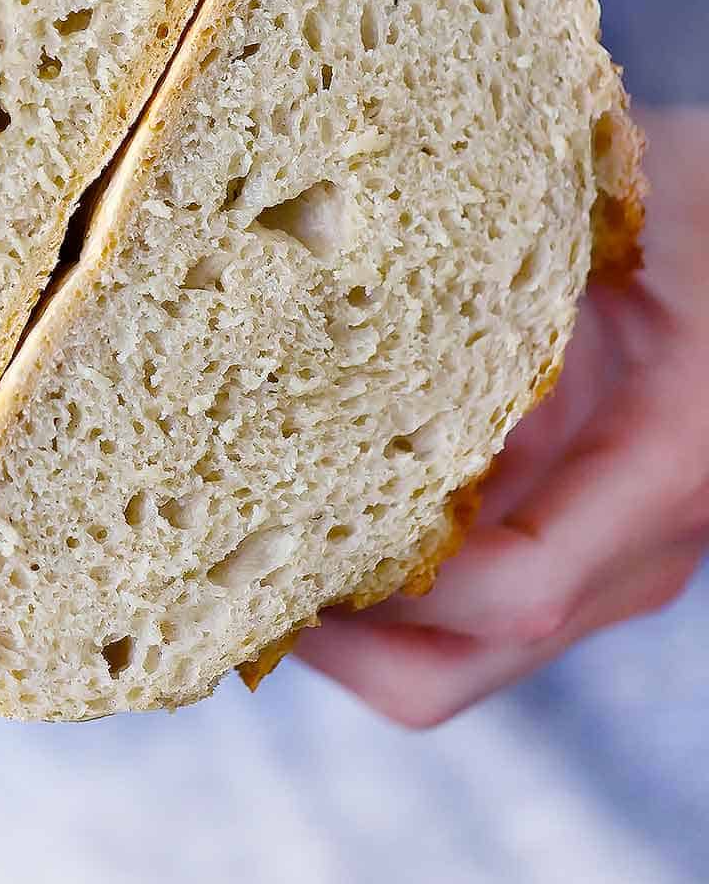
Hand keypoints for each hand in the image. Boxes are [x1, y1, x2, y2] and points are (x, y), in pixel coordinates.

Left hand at [296, 106, 708, 725]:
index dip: (382, 591)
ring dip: (342, 619)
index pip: (513, 590)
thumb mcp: (607, 220)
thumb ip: (505, 272)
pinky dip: (379, 587)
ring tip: (243, 535)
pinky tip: (309, 504)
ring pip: (451, 656)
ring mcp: (608, 563)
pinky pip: (463, 609)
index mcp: (664, 465)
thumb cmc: (700, 214)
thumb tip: (337, 280)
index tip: (271, 531)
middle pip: (455, 669)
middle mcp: (641, 549)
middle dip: (328, 641)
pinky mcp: (575, 547)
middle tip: (222, 559)